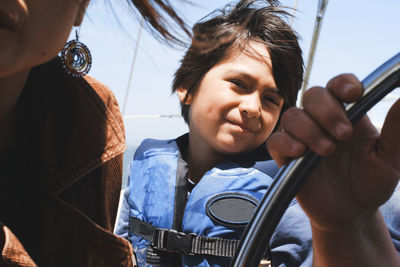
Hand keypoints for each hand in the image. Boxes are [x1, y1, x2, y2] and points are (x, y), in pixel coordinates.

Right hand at [267, 73, 399, 265]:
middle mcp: (322, 122)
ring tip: (327, 151)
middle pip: (312, 95)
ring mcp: (302, 138)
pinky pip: (276, 141)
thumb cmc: (370, 182)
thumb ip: (396, 130)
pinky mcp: (286, 157)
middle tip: (344, 135)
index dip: (342, 84)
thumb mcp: (390, 158)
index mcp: (348, 115)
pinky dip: (286, 143)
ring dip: (309, 129)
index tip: (353, 95)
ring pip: (292, 115)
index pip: (338, 86)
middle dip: (327, 111)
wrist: (351, 214)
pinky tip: (301, 154)